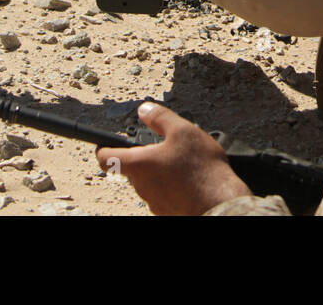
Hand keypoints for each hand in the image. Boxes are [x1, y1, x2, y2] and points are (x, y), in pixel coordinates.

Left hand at [96, 102, 251, 214]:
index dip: (103, 148)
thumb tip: (144, 109)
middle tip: (162, 147)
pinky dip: (170, 185)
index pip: (105, 158)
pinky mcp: (166, 211)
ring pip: (148, 181)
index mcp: (138, 164)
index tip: (105, 143)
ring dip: (158, 171)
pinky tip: (189, 178)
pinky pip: (162, 194)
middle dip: (142, 157)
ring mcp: (153, 202)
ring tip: (181, 162)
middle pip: (130, 168)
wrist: (220, 204)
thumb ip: (160, 118)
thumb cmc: (201, 170)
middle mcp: (141, 186)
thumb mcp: (183, 131)